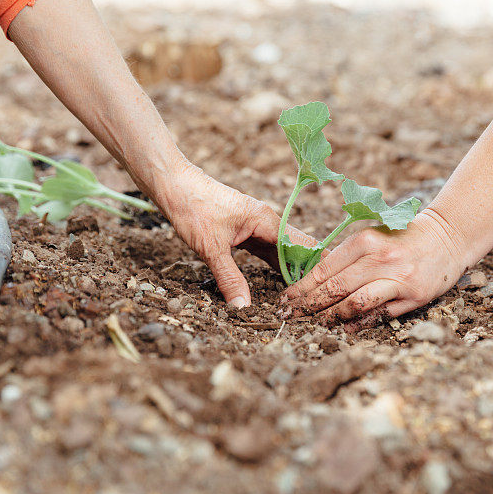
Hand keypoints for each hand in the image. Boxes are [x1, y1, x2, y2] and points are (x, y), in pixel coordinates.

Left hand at [152, 160, 314, 307]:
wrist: (174, 186)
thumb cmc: (193, 208)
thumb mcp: (211, 249)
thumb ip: (230, 279)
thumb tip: (243, 307)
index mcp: (266, 221)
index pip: (300, 246)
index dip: (310, 268)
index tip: (318, 290)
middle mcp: (267, 222)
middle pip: (295, 249)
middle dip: (303, 272)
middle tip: (313, 299)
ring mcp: (257, 226)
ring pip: (282, 251)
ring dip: (290, 270)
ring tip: (301, 295)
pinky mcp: (246, 231)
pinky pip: (267, 250)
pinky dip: (274, 264)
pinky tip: (280, 280)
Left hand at [282, 209, 464, 330]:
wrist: (448, 236)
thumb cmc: (404, 236)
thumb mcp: (374, 236)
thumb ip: (347, 255)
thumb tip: (315, 278)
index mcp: (366, 241)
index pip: (325, 269)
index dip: (302, 288)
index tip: (286, 299)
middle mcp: (381, 259)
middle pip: (335, 289)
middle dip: (308, 305)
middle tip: (289, 316)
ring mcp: (398, 279)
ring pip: (355, 304)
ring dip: (332, 317)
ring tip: (316, 323)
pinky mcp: (413, 296)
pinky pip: (380, 314)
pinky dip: (359, 323)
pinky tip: (344, 328)